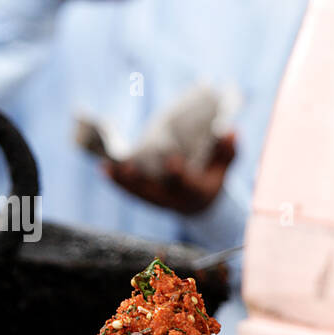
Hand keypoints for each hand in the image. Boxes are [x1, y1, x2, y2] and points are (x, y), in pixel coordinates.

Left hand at [104, 135, 235, 214]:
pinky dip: (117, 181)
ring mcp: (157, 200)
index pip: (185, 183)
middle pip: (154, 191)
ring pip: (137, 193)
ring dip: (122, 181)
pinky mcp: (146, 198)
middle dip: (140, 180)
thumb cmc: (211, 177)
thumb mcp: (223, 166)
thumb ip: (227, 150)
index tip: (171, 161)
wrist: (198, 204)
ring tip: (106, 167)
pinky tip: (104, 169)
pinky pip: (129, 191)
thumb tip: (230, 130)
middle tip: (127, 167)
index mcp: (194, 191)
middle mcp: (173, 199)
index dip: (178, 173)